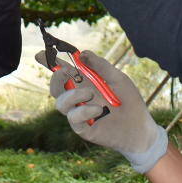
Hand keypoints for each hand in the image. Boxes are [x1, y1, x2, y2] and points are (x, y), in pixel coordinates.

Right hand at [49, 51, 166, 172]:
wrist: (141, 128)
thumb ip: (100, 66)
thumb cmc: (129, 101)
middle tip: (67, 72)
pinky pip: (73, 119)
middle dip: (57, 77)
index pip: (63, 71)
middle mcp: (79, 98)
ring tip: (91, 94)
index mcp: (85, 83)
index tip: (40, 55)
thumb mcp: (118, 78)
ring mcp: (79, 114)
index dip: (50, 63)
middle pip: (56, 87)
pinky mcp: (83, 129)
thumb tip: (81, 53)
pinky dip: (83, 111)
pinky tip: (99, 109)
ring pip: (61, 104)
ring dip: (73, 95)